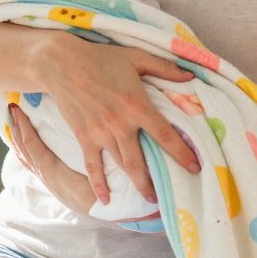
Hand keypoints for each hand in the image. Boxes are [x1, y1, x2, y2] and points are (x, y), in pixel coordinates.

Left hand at [6, 104, 97, 214]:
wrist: (111, 213)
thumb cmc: (104, 190)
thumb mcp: (93, 169)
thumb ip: (83, 154)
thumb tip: (78, 125)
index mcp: (53, 169)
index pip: (33, 145)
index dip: (24, 127)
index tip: (18, 109)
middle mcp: (47, 175)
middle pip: (26, 149)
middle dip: (17, 129)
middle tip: (10, 108)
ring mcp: (49, 181)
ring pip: (28, 158)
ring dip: (19, 141)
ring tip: (12, 125)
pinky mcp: (54, 186)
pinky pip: (34, 166)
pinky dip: (27, 154)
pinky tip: (24, 150)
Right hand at [24, 34, 199, 207]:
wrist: (62, 64)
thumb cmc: (102, 58)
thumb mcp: (137, 57)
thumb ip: (165, 68)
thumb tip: (191, 78)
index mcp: (138, 105)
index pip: (165, 135)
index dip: (181, 153)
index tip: (194, 168)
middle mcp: (121, 124)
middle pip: (141, 160)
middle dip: (154, 181)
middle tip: (166, 196)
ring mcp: (101, 133)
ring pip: (122, 165)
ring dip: (135, 184)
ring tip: (148, 198)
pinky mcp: (84, 137)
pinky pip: (92, 166)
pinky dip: (99, 184)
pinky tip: (106, 200)